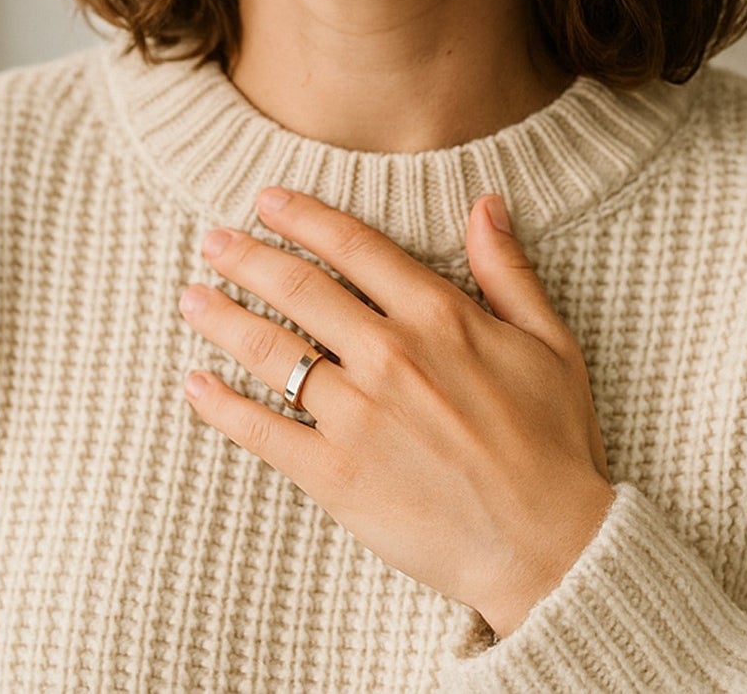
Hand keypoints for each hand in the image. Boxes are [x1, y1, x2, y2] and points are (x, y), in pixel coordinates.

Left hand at [178, 187, 614, 637]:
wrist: (550, 546)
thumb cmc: (555, 443)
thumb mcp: (548, 342)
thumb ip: (507, 269)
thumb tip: (485, 202)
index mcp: (439, 316)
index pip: (354, 246)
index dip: (304, 217)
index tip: (266, 200)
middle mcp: (390, 355)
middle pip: (299, 288)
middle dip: (247, 258)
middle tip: (211, 241)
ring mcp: (358, 415)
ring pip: (272, 352)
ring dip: (223, 318)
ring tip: (191, 299)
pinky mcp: (337, 476)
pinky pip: (264, 432)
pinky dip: (222, 406)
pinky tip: (195, 385)